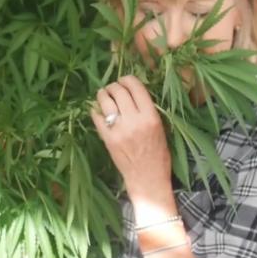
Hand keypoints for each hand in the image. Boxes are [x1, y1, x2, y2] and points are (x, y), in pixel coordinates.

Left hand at [90, 75, 171, 191]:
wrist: (147, 178)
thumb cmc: (158, 154)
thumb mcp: (161, 128)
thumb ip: (148, 110)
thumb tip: (133, 92)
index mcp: (151, 117)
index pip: (136, 88)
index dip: (127, 79)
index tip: (124, 80)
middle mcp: (134, 121)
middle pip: (118, 91)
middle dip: (114, 86)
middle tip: (112, 88)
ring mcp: (119, 130)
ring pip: (105, 101)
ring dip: (103, 94)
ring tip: (104, 95)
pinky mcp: (107, 139)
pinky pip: (96, 117)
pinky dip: (96, 110)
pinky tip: (98, 111)